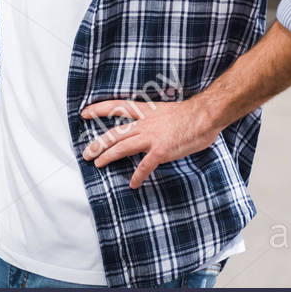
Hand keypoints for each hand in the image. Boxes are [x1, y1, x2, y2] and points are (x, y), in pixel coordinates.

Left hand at [79, 96, 220, 189]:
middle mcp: (144, 124)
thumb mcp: (167, 111)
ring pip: (121, 147)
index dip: (99, 109)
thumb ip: (156, 120)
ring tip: (98, 164)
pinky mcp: (160, 151)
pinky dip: (137, 176)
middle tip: (86, 153)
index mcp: (146, 112)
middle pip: (114, 134)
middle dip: (98, 144)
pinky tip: (133, 184)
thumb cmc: (192, 114)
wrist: (205, 115)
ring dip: (107, 157)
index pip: (117, 107)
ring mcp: (151, 137)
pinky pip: (144, 166)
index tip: (84, 112)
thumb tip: (152, 128)